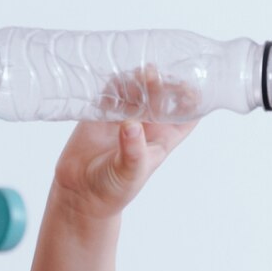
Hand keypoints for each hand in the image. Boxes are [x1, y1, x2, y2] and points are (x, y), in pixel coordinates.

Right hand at [50, 71, 198, 220]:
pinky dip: (114, 82)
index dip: (192, 98)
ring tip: (134, 76)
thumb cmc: (113, 189)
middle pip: (162, 95)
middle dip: (161, 82)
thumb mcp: (129, 172)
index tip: (185, 87)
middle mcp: (147, 124)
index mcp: (163, 138)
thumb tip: (131, 125)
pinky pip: (112, 91)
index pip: (187, 114)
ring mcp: (125, 116)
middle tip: (151, 76)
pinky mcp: (102, 113)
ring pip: (138, 88)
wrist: (80, 194)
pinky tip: (114, 82)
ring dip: (138, 78)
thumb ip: (132, 150)